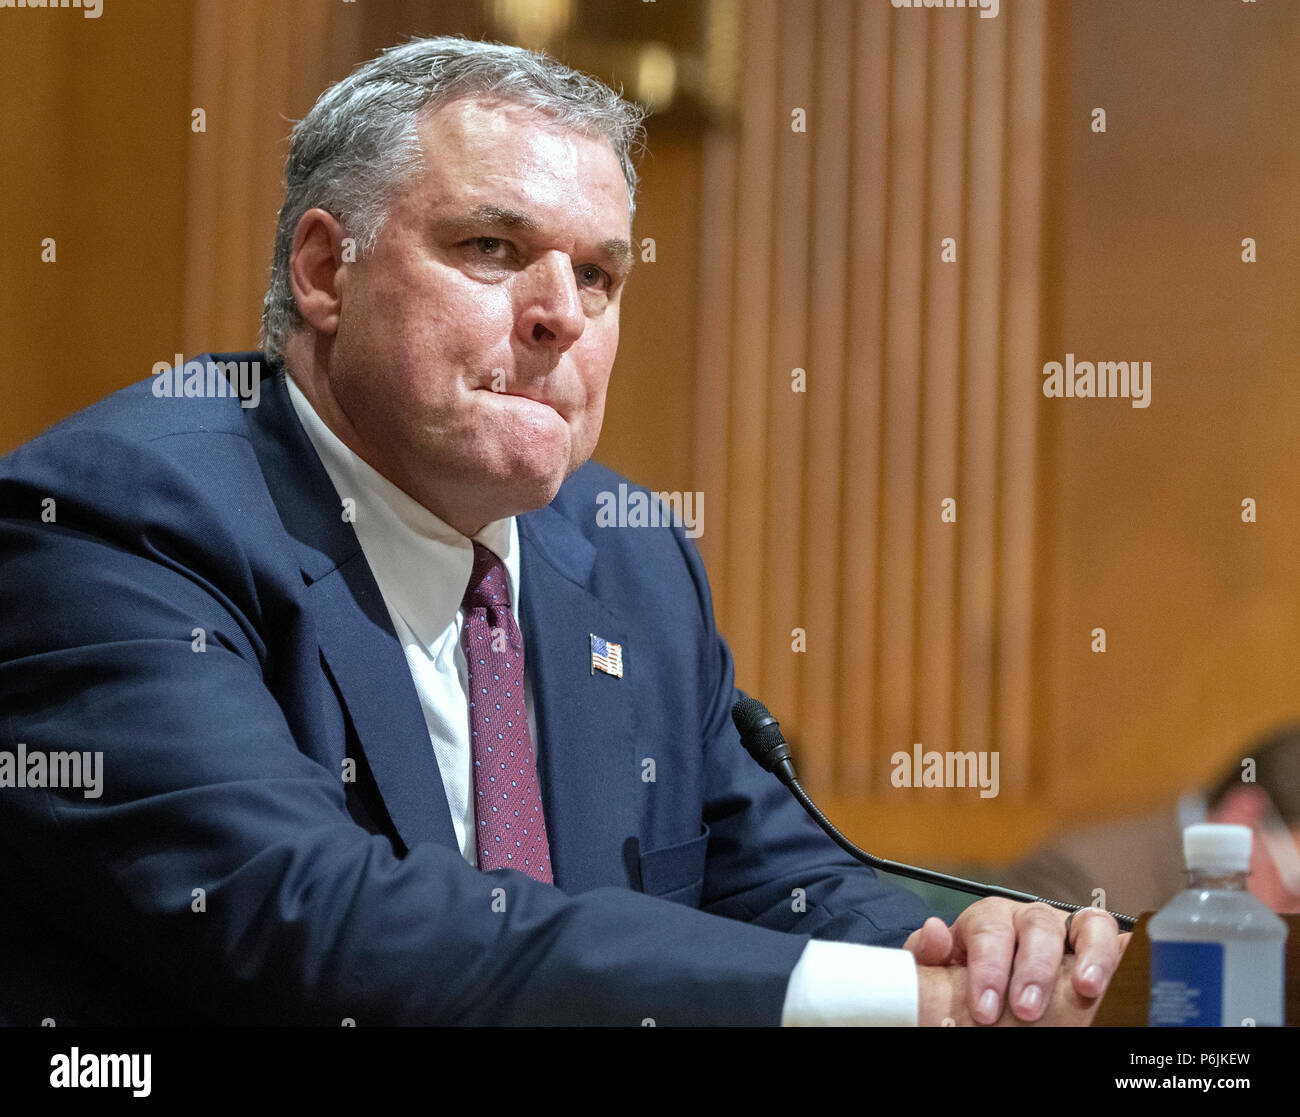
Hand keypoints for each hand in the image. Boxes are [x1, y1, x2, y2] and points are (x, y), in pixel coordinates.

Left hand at [906, 900, 1126, 1024]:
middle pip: (1037, 926)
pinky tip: (1121, 974)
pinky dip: (1120, 950)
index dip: (987, 969)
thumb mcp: (942, 968)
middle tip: (1027, 1008)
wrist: (994, 984)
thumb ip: (931, 954)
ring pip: (1085, 924)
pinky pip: (1114, 937)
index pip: (988, 931)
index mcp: (988, 919)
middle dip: (1033, 969)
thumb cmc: (969, 975)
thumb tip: (934, 933)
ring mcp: (1067, 930)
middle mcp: (1029, 918)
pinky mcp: (1096, 946)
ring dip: (1089, 956)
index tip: (985, 1007)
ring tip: (1087, 989)